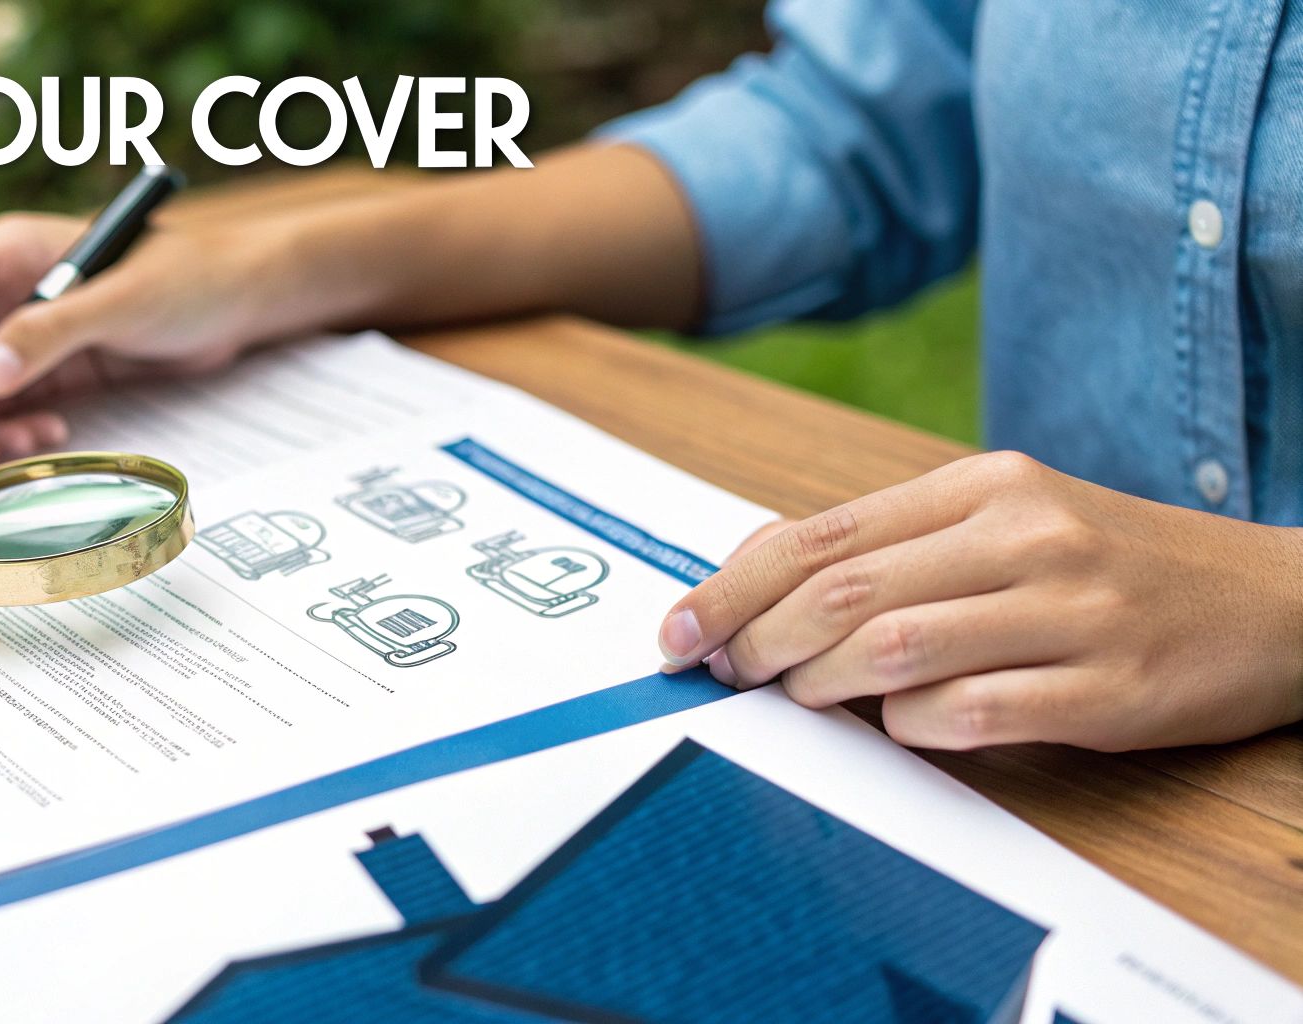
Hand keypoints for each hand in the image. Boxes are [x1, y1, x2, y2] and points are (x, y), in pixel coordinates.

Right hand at [0, 209, 335, 466]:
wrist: (241, 302)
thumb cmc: (189, 276)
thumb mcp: (120, 302)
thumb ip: (50, 334)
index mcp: (5, 253)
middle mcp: (1, 294)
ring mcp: (22, 337)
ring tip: (16, 450)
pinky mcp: (48, 374)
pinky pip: (3, 411)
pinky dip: (11, 433)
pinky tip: (48, 437)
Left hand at [658, 452, 1302, 750]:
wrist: (1277, 600)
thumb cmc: (1111, 563)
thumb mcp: (1004, 521)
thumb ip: (891, 541)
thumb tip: (755, 563)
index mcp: (984, 485)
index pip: (821, 534)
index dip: (732, 588)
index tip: (677, 631)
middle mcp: (1023, 532)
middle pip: (842, 590)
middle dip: (757, 642)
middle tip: (725, 675)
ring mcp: (1070, 607)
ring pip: (895, 648)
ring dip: (823, 685)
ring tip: (805, 700)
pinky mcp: (1109, 684)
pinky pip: (975, 712)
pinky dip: (915, 728)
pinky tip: (905, 727)